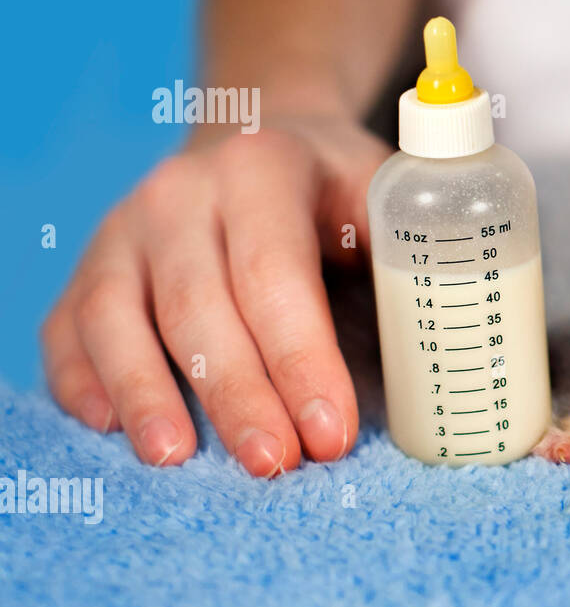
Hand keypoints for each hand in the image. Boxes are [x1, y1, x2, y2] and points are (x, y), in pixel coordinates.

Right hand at [41, 120, 390, 474]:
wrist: (261, 141)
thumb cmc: (337, 191)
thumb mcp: (384, 193)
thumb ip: (412, 254)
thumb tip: (462, 352)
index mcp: (263, 166)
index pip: (275, 271)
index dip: (300, 357)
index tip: (332, 432)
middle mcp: (181, 192)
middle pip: (199, 304)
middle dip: (238, 394)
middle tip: (275, 465)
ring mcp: (124, 228)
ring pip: (117, 316)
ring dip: (147, 395)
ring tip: (176, 461)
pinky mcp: (91, 265)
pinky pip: (69, 325)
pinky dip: (80, 378)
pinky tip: (105, 428)